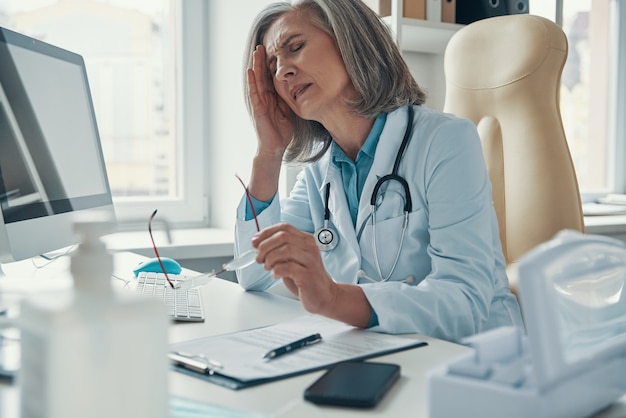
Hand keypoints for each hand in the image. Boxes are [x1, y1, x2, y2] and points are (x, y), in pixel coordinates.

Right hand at [247, 45, 293, 159]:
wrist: (275, 148)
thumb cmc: (281, 132)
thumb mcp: (288, 112)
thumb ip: (288, 100)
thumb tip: (295, 89)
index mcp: (271, 99)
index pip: (269, 79)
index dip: (270, 66)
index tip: (271, 52)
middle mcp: (264, 98)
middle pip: (262, 76)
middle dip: (261, 61)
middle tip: (261, 45)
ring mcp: (259, 103)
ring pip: (257, 80)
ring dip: (255, 66)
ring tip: (255, 52)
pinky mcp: (257, 109)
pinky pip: (253, 93)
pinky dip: (251, 82)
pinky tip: (250, 71)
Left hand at [252, 223, 336, 313]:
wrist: (325, 296)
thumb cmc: (306, 279)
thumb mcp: (292, 260)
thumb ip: (279, 251)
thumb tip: (258, 245)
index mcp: (306, 241)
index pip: (284, 227)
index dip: (266, 233)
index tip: (255, 242)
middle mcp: (310, 248)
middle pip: (283, 236)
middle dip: (265, 246)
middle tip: (259, 258)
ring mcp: (311, 261)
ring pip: (285, 250)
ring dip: (270, 259)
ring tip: (268, 267)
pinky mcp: (308, 275)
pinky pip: (288, 267)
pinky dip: (276, 270)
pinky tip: (276, 275)